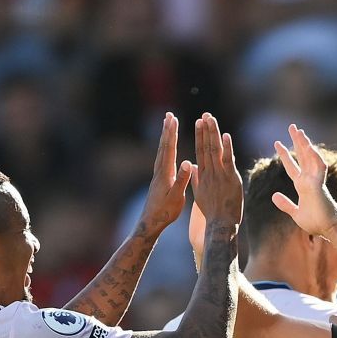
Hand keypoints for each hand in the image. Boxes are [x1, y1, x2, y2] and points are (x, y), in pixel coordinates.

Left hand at [136, 113, 193, 238]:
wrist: (150, 222)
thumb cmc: (165, 212)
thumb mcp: (176, 197)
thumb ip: (181, 180)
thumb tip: (186, 162)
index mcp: (165, 174)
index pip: (169, 149)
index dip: (172, 134)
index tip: (174, 119)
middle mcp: (159, 171)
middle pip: (163, 146)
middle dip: (167, 130)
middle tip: (169, 115)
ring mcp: (157, 175)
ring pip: (161, 151)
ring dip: (164, 137)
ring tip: (167, 125)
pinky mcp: (158, 180)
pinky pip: (162, 158)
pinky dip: (165, 148)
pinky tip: (167, 148)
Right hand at [189, 111, 242, 233]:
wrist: (219, 225)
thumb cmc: (211, 214)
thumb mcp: (200, 195)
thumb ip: (196, 180)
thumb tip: (193, 167)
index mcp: (202, 176)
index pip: (200, 151)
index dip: (200, 136)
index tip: (199, 123)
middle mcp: (209, 173)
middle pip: (206, 147)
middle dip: (205, 130)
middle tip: (205, 114)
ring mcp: (219, 175)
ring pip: (215, 150)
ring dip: (213, 133)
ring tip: (211, 118)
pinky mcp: (230, 180)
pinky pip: (228, 161)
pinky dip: (227, 148)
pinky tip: (225, 135)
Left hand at [272, 123, 336, 239]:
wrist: (328, 229)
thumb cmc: (316, 223)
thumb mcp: (296, 213)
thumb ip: (286, 204)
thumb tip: (274, 195)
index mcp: (302, 186)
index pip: (292, 166)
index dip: (285, 155)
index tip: (277, 143)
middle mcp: (309, 180)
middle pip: (302, 156)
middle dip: (297, 141)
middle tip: (292, 127)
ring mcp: (315, 181)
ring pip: (310, 158)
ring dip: (305, 144)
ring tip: (298, 131)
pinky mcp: (319, 185)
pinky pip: (318, 167)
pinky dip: (314, 156)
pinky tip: (308, 146)